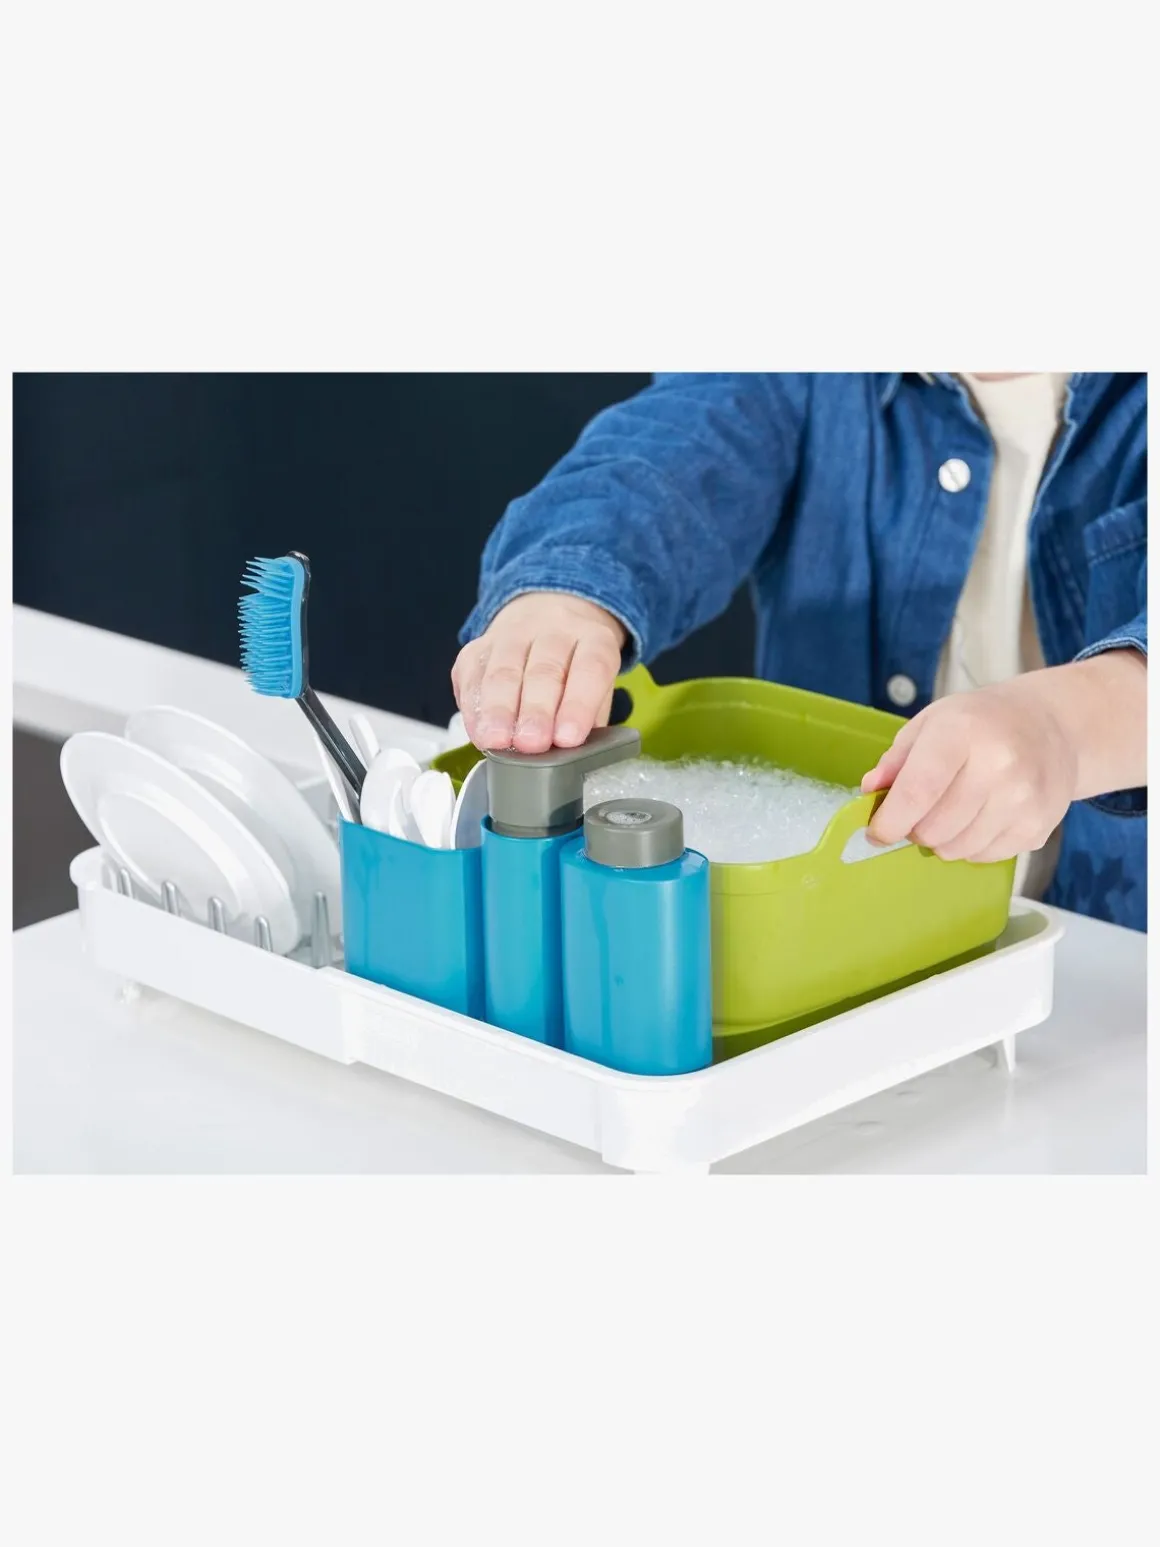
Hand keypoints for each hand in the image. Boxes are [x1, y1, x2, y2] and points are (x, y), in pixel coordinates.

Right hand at [451, 592, 627, 752]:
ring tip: (498, 741)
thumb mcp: (599, 688)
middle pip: (544, 670)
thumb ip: (590, 719)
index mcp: (595, 639)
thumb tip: (574, 756)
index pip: (590, 669)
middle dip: (535, 711)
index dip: (578, 705)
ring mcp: (514, 632)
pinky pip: (473, 674)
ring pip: (504, 670)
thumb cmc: (576, 668)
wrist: (548, 619)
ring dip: (499, 710)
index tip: (568, 738)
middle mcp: (554, 628)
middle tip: (531, 744)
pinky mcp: (479, 644)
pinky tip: (479, 732)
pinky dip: (474, 708)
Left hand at [861, 653, 1146, 861]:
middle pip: (933, 829)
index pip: (918, 792)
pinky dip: (971, 846)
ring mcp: (1023, 799)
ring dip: (943, 840)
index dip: (890, 822)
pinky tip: (980, 817)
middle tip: (920, 812)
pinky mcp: (1038, 826)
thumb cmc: (981, 723)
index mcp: (962, 732)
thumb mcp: (931, 723)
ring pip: (957, 849)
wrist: (1051, 726)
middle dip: (915, 829)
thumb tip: (870, 791)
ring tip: (952, 811)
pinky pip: (985, 856)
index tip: (877, 833)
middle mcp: (998, 765)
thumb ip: (896, 760)